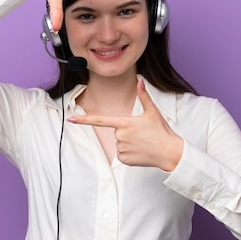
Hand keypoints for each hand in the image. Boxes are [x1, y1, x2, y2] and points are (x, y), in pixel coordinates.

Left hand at [67, 80, 183, 170]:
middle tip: (142, 134)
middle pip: (117, 131)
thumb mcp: (152, 112)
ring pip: (119, 143)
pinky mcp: (123, 160)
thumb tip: (140, 80)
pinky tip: (140, 152)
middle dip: (127, 132)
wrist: (169, 152)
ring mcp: (121, 148)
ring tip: (143, 143)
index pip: (100, 120)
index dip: (84, 120)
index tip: (71, 120)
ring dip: (129, 143)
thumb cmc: (161, 131)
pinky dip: (129, 153)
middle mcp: (120, 136)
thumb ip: (143, 96)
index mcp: (125, 123)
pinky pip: (121, 154)